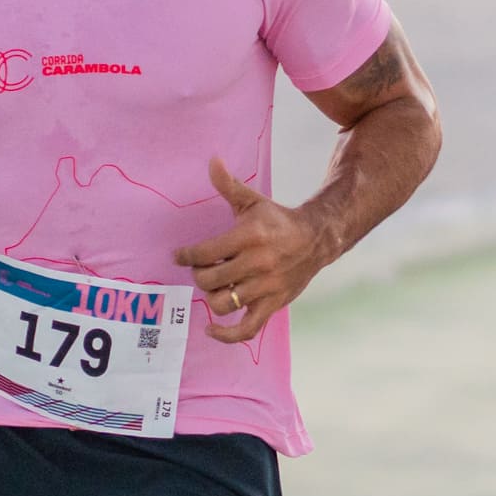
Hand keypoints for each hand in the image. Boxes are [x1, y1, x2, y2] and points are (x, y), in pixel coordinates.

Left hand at [174, 155, 327, 344]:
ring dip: (211, 297)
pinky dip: (226, 335)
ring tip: (213, 287)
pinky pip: (247, 329)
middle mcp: (258, 263)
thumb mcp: (253, 201)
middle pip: (210, 280)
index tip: (179, 256)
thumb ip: (229, 185)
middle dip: (198, 275)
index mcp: (249, 237)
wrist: (316, 240)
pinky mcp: (273, 304)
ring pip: (223, 304)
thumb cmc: (277, 220)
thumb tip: (212, 160)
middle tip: (201, 269)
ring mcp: (266, 287)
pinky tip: (211, 329)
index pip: (204, 252)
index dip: (185, 256)